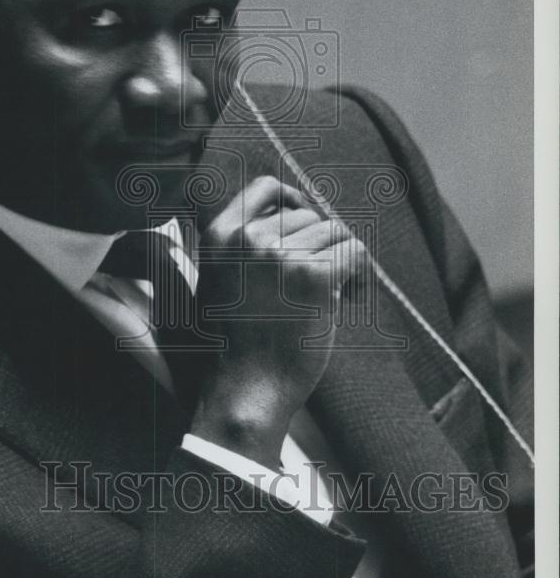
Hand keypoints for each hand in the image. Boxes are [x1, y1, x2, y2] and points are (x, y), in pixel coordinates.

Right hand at [191, 175, 364, 467]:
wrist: (243, 391)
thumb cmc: (233, 344)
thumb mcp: (215, 281)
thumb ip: (239, 245)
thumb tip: (286, 212)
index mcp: (219, 235)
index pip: (265, 187)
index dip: (293, 200)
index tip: (307, 222)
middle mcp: (248, 237)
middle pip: (307, 215)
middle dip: (321, 243)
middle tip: (325, 279)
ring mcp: (282, 255)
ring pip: (334, 232)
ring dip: (341, 260)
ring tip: (338, 293)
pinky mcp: (316, 277)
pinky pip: (355, 252)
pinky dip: (361, 275)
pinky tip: (351, 297)